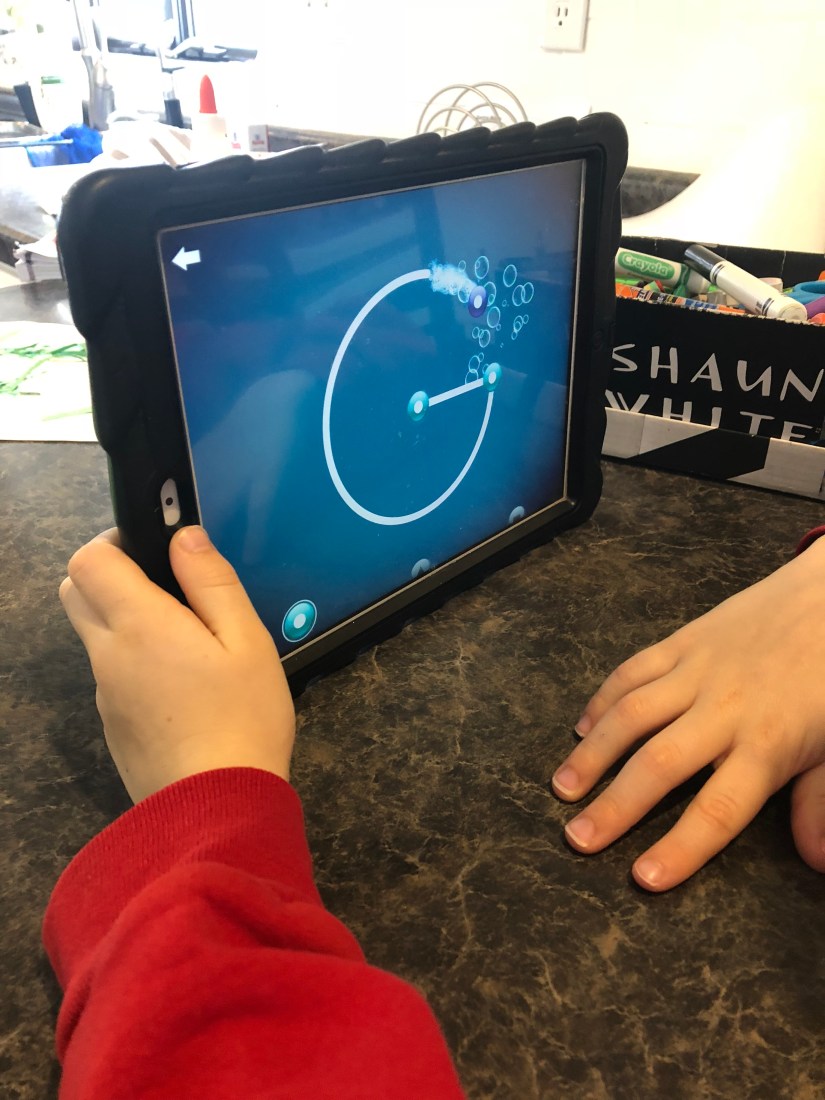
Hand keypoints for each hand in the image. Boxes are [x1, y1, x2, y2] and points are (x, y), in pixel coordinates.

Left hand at [60, 526, 294, 802]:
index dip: (114, 542)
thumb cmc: (243, 718)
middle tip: (166, 588)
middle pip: (77, 593)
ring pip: (95, 637)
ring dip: (125, 623)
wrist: (217, 810)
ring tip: (191, 645)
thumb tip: (184, 537)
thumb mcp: (247, 641)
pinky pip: (112, 677)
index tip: (153, 548)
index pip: (87, 561)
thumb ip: (212, 583)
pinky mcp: (113, 727)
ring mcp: (105, 695)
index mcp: (139, 625)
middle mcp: (109, 655)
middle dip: (109, 576)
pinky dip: (135, 664)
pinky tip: (185, 691)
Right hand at [552, 536, 824, 890]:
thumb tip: (816, 862)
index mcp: (769, 744)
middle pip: (659, 764)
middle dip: (615, 805)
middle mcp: (725, 710)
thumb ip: (819, 802)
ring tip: (563, 787)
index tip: (644, 878)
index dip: (680, 847)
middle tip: (576, 839)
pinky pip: (633, 670)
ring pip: (633, 714)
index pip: (719, 809)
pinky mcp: (683, 641)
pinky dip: (602, 699)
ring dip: (594, 753)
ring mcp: (698, 671)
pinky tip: (581, 727)